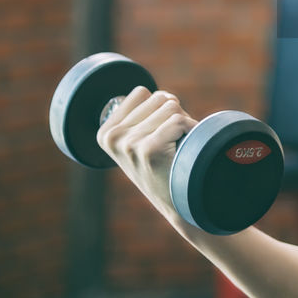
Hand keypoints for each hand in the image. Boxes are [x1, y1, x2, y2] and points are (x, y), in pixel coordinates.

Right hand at [96, 86, 196, 224]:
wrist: (181, 204)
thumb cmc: (167, 168)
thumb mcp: (142, 142)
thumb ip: (142, 116)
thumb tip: (164, 95)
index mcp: (105, 133)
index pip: (142, 92)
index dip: (160, 109)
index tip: (159, 135)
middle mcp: (112, 137)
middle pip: (159, 97)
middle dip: (173, 116)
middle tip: (172, 144)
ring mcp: (129, 144)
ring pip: (171, 106)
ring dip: (184, 123)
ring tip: (177, 148)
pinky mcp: (148, 149)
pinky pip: (180, 120)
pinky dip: (192, 130)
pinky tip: (186, 152)